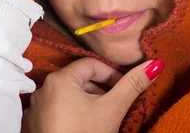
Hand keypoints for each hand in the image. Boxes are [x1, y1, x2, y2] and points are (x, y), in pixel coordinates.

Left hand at [22, 57, 164, 132]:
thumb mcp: (113, 108)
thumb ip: (132, 84)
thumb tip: (156, 64)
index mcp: (59, 79)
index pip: (91, 64)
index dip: (112, 74)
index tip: (125, 88)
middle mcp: (42, 89)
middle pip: (78, 80)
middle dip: (100, 89)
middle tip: (116, 104)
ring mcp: (35, 108)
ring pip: (67, 96)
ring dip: (87, 101)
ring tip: (102, 117)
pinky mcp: (34, 124)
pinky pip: (56, 110)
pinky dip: (71, 113)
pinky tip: (84, 127)